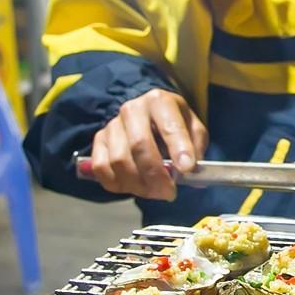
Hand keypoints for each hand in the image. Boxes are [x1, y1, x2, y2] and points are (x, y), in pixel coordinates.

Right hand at [84, 89, 208, 200]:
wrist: (146, 117)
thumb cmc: (172, 124)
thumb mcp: (192, 128)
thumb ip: (196, 148)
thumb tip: (192, 174)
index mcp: (160, 102)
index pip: (169, 126)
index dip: (179, 148)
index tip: (187, 168)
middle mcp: (133, 109)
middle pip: (139, 145)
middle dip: (156, 175)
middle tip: (168, 192)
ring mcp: (112, 125)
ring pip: (119, 161)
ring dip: (138, 184)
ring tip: (154, 192)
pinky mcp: (99, 141)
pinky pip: (101, 168)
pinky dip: (117, 184)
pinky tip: (134, 186)